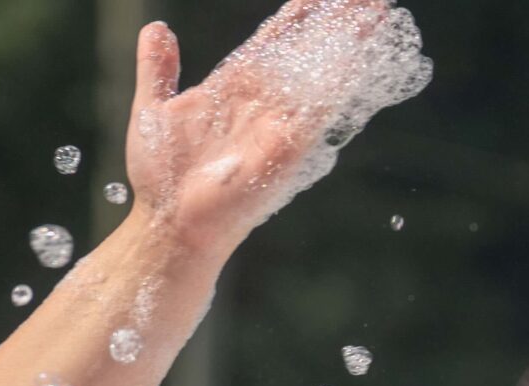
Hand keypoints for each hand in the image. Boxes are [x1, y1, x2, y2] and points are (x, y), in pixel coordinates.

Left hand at [122, 0, 430, 252]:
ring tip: (375, 11)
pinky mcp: (288, 145)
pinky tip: (360, 54)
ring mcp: (280, 121)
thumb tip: (157, 29)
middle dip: (336, 19)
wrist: (171, 223)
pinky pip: (319, 106)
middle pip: (308, 47)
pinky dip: (341, 80)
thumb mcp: (152, 109)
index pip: (275, 39)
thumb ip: (158, 69)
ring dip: (350, 40)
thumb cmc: (162, 178)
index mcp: (235, 86)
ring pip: (322, 70)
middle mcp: (265, 100)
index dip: (299, 14)